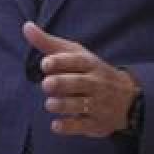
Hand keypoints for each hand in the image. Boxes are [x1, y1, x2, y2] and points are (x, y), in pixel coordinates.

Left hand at [23, 21, 139, 136]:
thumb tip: (26, 26)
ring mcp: (97, 104)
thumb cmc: (90, 72)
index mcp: (89, 64)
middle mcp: (95, 83)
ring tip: (50, 104)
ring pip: (80, 105)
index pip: (75, 61)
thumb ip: (49, 43)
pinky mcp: (96, 124)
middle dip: (62, 83)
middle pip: (79, 82)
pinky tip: (56, 125)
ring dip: (62, 105)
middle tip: (47, 84)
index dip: (60, 62)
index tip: (45, 63)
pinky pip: (82, 126)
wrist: (127, 99)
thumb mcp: (74, 54)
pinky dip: (69, 127)